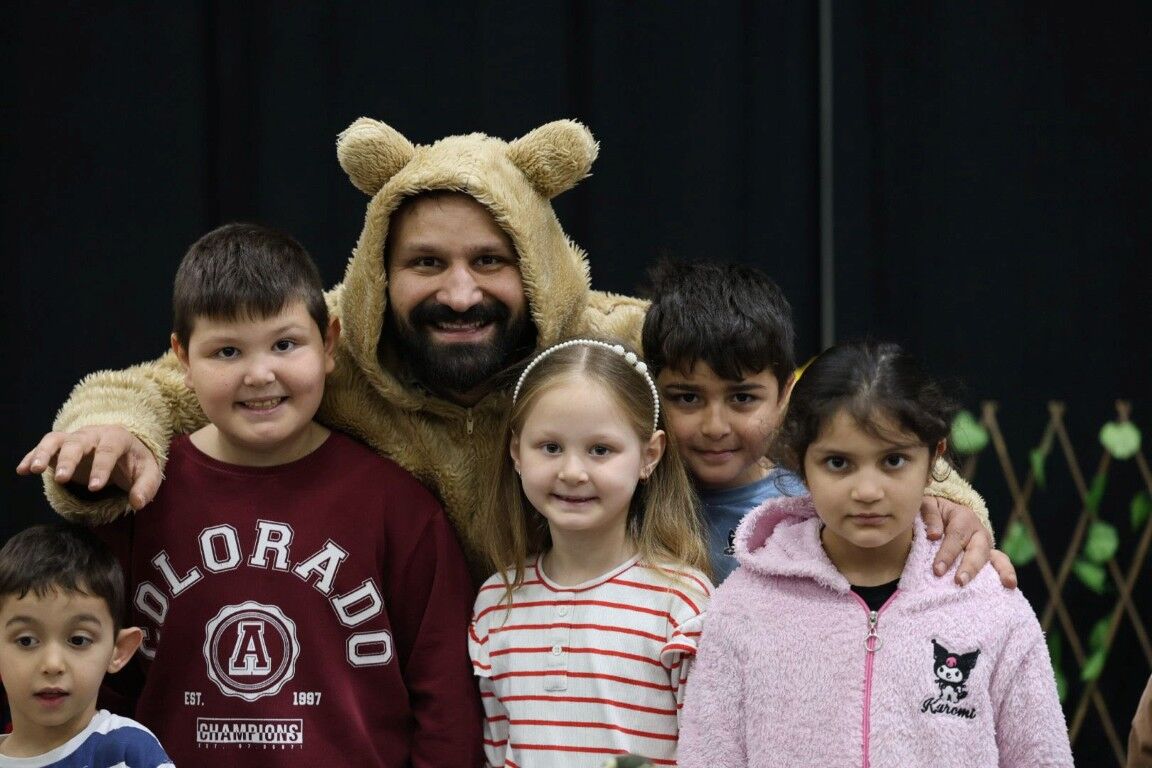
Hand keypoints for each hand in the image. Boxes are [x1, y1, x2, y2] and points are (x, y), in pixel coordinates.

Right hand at [16, 425, 161, 509]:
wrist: (125, 449)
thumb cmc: (135, 462)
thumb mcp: (148, 473)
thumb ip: (146, 487)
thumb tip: (137, 503)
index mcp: (117, 438)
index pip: (108, 450)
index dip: (102, 467)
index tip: (95, 487)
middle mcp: (93, 434)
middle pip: (78, 442)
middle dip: (69, 459)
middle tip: (61, 479)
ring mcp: (74, 438)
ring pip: (55, 440)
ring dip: (43, 453)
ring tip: (33, 470)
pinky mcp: (61, 446)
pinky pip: (43, 447)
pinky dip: (31, 456)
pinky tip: (21, 470)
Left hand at [920, 496, 1007, 586]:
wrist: (946, 512)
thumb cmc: (935, 512)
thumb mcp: (928, 505)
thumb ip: (930, 516)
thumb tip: (934, 535)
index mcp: (963, 518)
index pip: (955, 537)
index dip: (947, 554)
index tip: (937, 570)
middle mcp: (979, 532)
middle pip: (978, 550)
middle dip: (970, 567)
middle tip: (959, 582)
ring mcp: (986, 545)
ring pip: (997, 557)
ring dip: (1001, 571)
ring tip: (1008, 584)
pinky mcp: (990, 556)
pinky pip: (1001, 564)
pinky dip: (1007, 574)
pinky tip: (1011, 587)